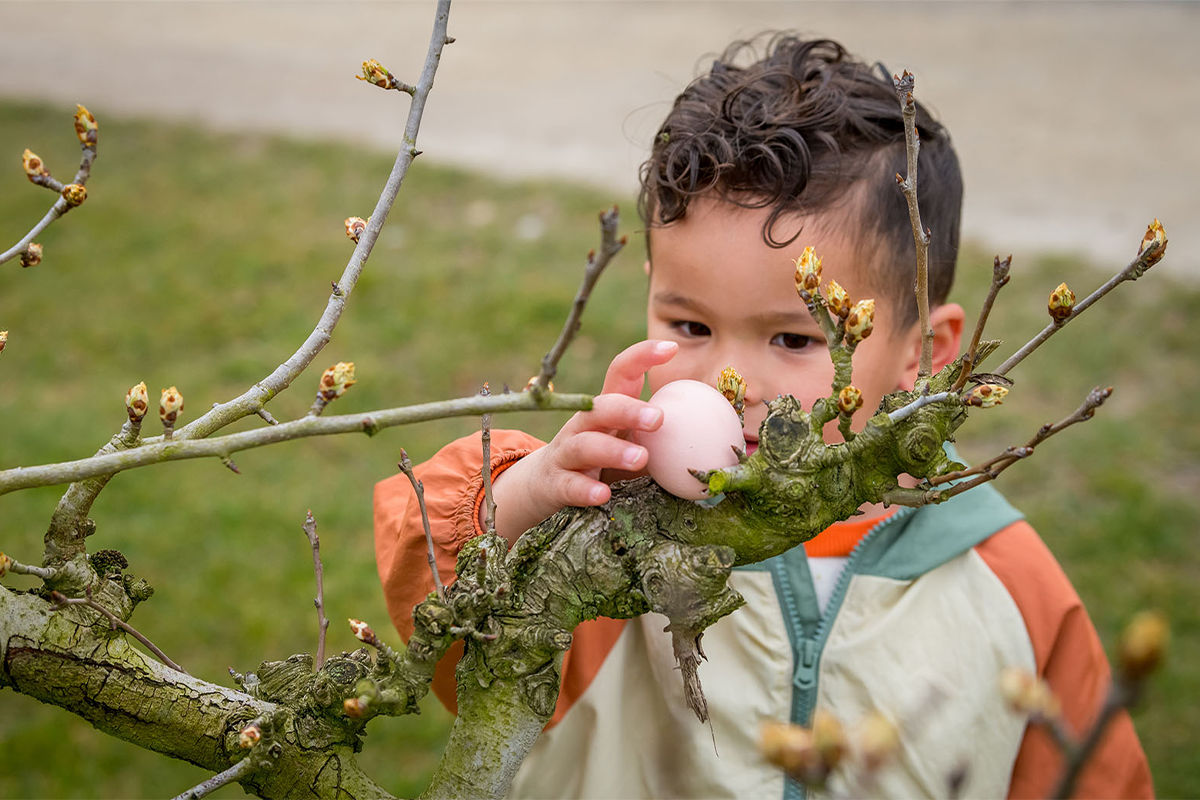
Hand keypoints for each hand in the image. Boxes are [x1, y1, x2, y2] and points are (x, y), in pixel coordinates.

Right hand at [486, 340, 677, 543]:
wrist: (544, 486)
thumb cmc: (601, 462)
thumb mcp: (630, 445)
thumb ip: (663, 441)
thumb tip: (718, 440)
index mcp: (606, 410)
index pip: (620, 373)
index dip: (642, 357)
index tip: (670, 349)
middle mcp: (583, 425)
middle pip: (600, 407)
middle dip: (628, 409)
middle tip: (659, 419)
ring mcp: (566, 453)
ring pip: (584, 445)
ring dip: (612, 450)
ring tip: (641, 459)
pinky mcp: (555, 483)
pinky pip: (569, 485)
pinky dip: (585, 489)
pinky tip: (603, 495)